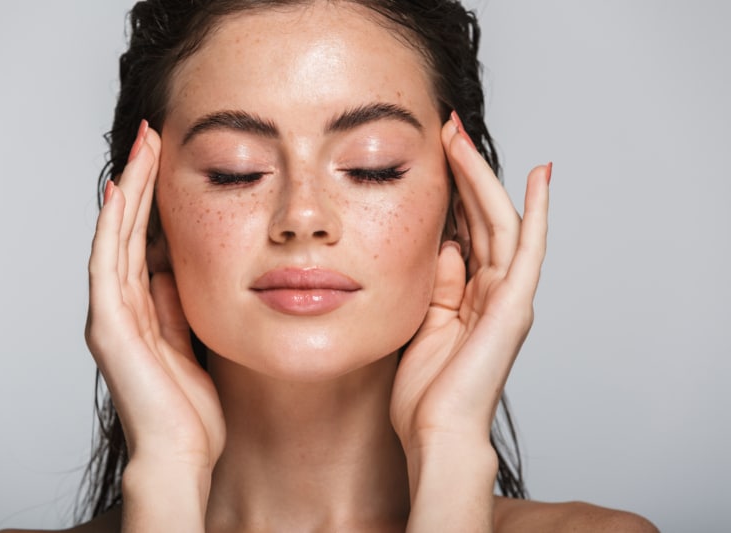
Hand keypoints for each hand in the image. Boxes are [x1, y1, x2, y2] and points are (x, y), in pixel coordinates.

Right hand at [85, 122, 225, 473]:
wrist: (181, 454)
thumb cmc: (190, 408)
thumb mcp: (190, 341)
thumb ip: (175, 305)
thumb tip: (175, 267)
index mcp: (140, 311)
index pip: (144, 242)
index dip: (152, 201)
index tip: (166, 161)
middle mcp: (119, 308)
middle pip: (127, 231)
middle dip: (139, 183)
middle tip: (151, 136)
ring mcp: (110, 316)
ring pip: (116, 238)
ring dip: (128, 191)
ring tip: (141, 148)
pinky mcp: (109, 328)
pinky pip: (110, 266)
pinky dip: (114, 228)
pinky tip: (121, 194)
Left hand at [391, 117, 549, 455]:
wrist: (435, 432)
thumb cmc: (425, 390)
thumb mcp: (422, 322)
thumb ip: (437, 284)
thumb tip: (445, 246)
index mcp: (469, 295)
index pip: (465, 229)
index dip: (452, 189)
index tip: (432, 152)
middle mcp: (494, 290)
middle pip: (483, 216)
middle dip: (465, 171)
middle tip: (447, 129)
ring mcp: (508, 297)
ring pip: (501, 222)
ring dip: (483, 178)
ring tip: (462, 137)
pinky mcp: (514, 306)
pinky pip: (528, 251)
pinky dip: (538, 212)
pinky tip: (539, 177)